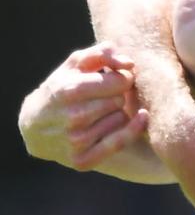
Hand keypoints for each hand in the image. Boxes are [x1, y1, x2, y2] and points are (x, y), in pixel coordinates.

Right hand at [19, 43, 148, 170]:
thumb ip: (102, 53)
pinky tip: (140, 117)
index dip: (122, 78)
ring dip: (118, 113)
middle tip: (107, 96)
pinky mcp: (82, 161)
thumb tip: (129, 63)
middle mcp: (71, 117)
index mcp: (67, 91)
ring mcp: (76, 141)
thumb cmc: (61, 88)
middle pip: (119, 100)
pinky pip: (120, 143)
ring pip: (121, 119)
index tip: (118, 78)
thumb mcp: (75, 65)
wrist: (34, 127)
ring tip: (101, 111)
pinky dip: (133, 130)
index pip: (117, 81)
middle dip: (117, 95)